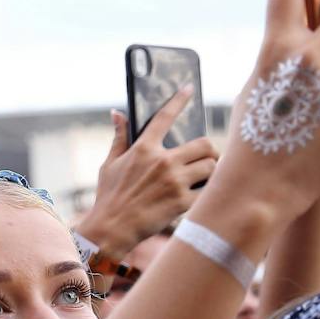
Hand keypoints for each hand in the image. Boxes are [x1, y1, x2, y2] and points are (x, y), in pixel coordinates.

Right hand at [82, 91, 216, 254]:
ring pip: (211, 165)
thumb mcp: (109, 165)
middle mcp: (162, 161)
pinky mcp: (182, 202)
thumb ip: (119, 137)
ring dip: (211, 171)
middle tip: (204, 158)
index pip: (165, 117)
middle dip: (209, 151)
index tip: (189, 88)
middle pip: (205, 144)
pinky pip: (207, 191)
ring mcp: (174, 182)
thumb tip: (116, 113)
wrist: (111, 230)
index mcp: (144, 148)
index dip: (179, 100)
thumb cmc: (108, 197)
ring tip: (204, 178)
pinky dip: (207, 193)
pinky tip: (200, 197)